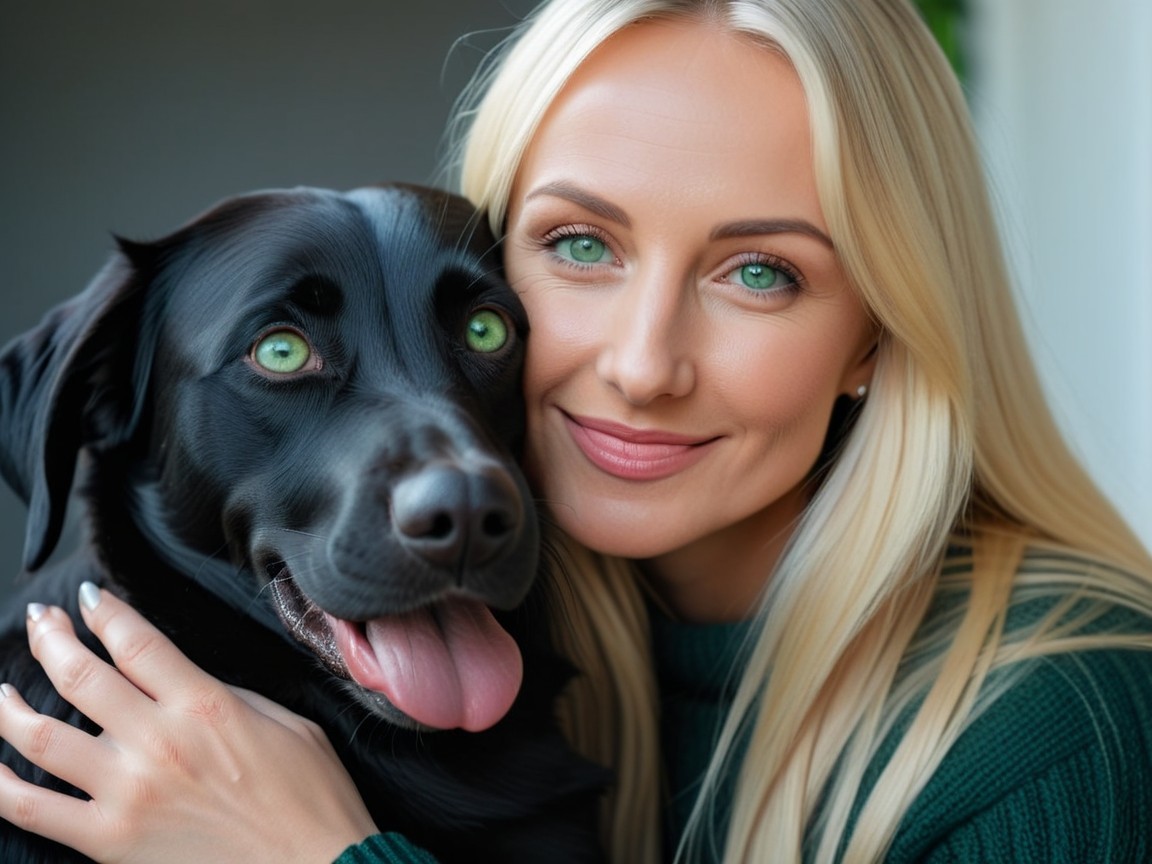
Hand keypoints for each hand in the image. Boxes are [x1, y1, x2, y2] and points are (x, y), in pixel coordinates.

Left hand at [0, 584, 377, 862]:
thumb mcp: (285, 721)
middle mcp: (158, 741)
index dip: (104, 612)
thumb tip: (180, 681)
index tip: (87, 599)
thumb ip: (226, 696)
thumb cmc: (310, 795)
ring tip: (2, 690)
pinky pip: (32, 810)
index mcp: (204, 705)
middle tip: (40, 622)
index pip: (136, 641)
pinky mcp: (110, 841)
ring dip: (9, 705)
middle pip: (80, 675)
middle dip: (51, 638)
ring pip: (42, 736)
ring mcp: (128, 793)